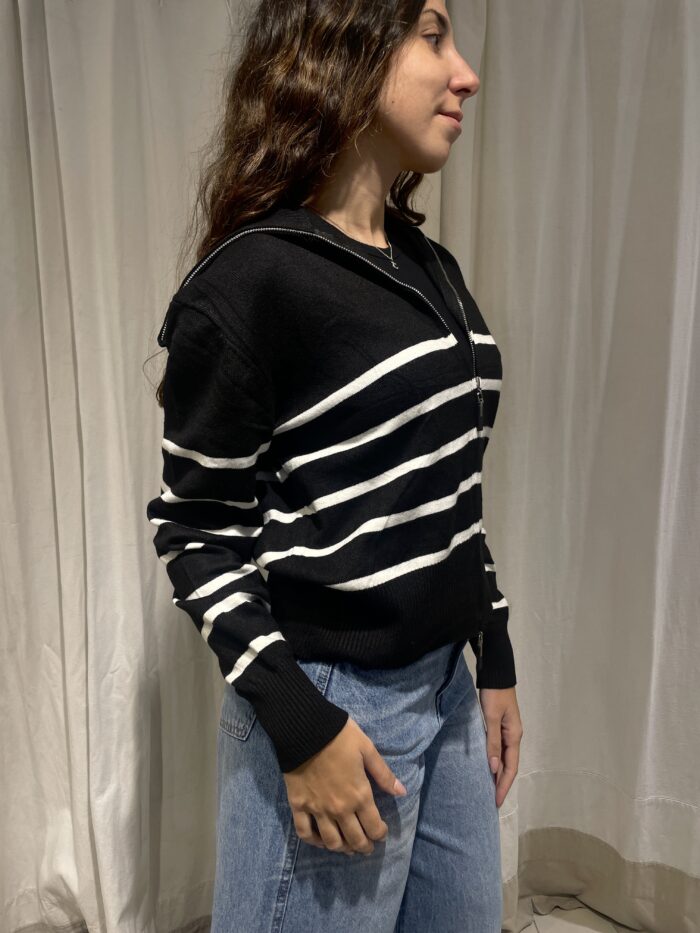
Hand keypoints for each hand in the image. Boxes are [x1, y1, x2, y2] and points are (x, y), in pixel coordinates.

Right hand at [282, 716, 407, 856]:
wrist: (305, 729)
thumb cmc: (340, 737)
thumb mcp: (367, 750)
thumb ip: (384, 774)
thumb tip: (402, 792)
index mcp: (359, 796)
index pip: (374, 828)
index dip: (380, 834)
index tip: (381, 832)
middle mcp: (340, 809)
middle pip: (355, 840)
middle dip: (364, 847)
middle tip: (367, 846)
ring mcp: (317, 810)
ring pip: (331, 842)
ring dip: (342, 849)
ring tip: (347, 847)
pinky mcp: (298, 806)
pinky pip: (305, 833)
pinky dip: (314, 841)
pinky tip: (320, 840)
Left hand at [479, 686, 522, 807]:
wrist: (496, 673)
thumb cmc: (493, 694)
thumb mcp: (492, 717)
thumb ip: (492, 742)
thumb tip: (494, 769)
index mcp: (514, 736)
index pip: (511, 767)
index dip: (504, 785)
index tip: (496, 802)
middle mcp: (513, 736)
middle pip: (509, 765)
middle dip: (501, 784)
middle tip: (491, 802)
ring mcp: (507, 731)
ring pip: (504, 758)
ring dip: (498, 774)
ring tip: (488, 789)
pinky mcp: (499, 725)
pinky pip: (498, 749)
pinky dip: (494, 761)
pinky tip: (487, 767)